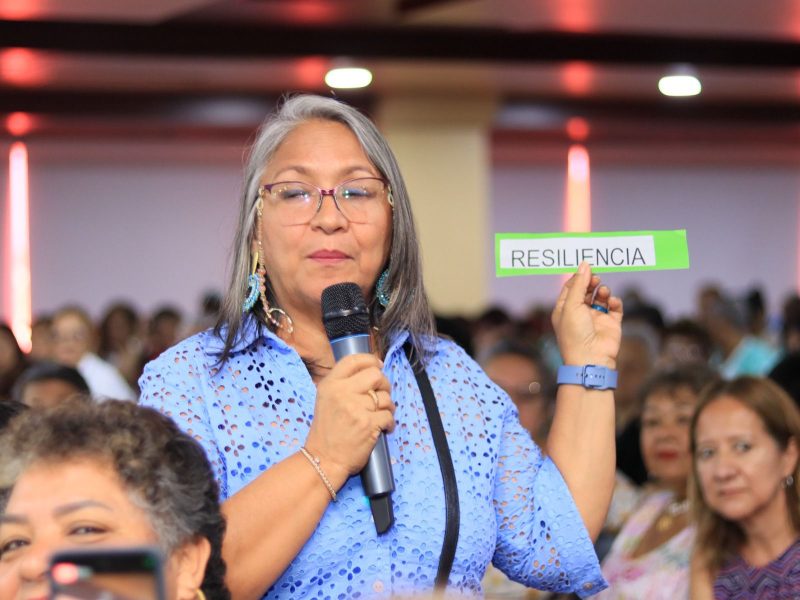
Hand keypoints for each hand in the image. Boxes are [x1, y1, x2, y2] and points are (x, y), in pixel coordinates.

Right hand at [304, 354, 394, 479]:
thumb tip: (372, 370)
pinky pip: (389, 415)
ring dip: (388, 406)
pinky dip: (389, 423)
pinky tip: (382, 428)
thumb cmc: (327, 431)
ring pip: (386, 397)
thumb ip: (344, 384)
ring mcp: (356, 408)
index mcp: (330, 384)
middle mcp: (342, 392)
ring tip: (380, 416)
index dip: (370, 360)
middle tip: (381, 396)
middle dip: (384, 384)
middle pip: (375, 375)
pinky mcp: (368, 424)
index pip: (354, 360)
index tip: (378, 366)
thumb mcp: (326, 400)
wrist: (323, 459)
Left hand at [551, 262, 622, 368]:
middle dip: (591, 282)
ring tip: (603, 292)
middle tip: (595, 278)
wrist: (591, 359)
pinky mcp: (611, 324)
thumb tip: (584, 264)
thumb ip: (578, 284)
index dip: (578, 277)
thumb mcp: (571, 305)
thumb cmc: (575, 333)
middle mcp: (580, 313)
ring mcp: (596, 318)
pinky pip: (615, 307)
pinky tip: (612, 302)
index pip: (570, 287)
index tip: (586, 267)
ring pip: (601, 297)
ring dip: (603, 291)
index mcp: (565, 309)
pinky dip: (614, 301)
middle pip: (586, 290)